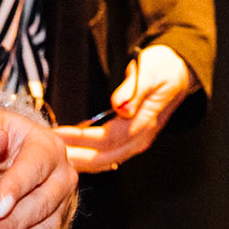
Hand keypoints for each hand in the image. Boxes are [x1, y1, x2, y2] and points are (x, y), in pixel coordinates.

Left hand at [53, 44, 196, 172]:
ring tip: (55, 156)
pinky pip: (108, 155)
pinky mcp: (132, 138)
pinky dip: (90, 157)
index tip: (58, 135)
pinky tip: (73, 153)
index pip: (107, 139)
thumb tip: (121, 106)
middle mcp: (141, 137)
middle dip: (76, 157)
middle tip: (49, 153)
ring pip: (106, 161)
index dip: (81, 139)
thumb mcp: (151, 70)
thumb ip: (134, 89)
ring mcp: (137, 140)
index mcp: (145, 122)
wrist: (180, 70)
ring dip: (81, 161)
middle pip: (104, 158)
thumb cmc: (165, 68)